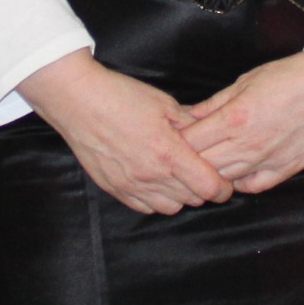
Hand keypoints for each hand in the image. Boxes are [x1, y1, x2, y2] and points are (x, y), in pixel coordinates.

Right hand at [19, 50, 233, 215]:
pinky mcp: (115, 189)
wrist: (78, 101)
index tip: (225, 180)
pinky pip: (145, 207)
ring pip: (170, 208)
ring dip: (180, 196)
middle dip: (203, 189)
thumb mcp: (164, 103)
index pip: (209, 187)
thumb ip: (190, 123)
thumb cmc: (121, 96)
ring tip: (177, 177)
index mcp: (169, 153)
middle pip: (193, 200)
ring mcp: (132, 185)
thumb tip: (210, 132)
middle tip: (201, 172)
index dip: (223, 187)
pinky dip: (156, 199)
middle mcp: (152, 175)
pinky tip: (155, 182)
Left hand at [178, 51, 303, 194]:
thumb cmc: (288, 76)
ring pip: (225, 180)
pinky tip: (235, 171)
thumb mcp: (244, 82)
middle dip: (187, 162)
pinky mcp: (286, 169)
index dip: (175, 142)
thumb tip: (186, 116)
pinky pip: (253, 186)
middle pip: (202, 166)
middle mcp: (249, 144)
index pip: (190, 143)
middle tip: (181, 156)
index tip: (168, 139)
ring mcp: (268, 160)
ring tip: (204, 165)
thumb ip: (213, 104)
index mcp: (235, 119)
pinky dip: (239, 182)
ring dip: (211, 174)